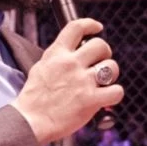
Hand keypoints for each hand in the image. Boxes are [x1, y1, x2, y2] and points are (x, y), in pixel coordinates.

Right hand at [12, 18, 122, 144]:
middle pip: (100, 45)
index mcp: (56, 54)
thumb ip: (58, 58)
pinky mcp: (91, 100)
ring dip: (110, 74)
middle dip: (105, 52)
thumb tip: (73, 52)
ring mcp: (82, 81)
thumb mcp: (41, 68)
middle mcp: (70, 64)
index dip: (91, 24)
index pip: (76, 27)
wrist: (29, 121)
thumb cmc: (34, 98)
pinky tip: (107, 98)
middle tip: (100, 62)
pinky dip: (114, 94)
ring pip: (112, 66)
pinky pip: (117, 90)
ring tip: (102, 83)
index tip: (97, 28)